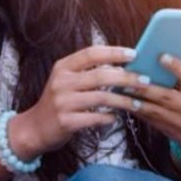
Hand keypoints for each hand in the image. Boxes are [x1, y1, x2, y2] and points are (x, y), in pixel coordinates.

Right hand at [10, 46, 151, 159]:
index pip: (91, 53)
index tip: (134, 54)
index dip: (114, 52)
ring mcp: (63, 102)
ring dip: (124, 100)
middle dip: (127, 78)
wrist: (34, 128)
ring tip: (137, 102)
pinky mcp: (66, 121)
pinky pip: (96, 118)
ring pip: (102, 97)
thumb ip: (89, 71)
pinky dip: (109, 117)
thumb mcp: (67, 80)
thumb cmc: (60, 101)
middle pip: (101, 75)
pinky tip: (116, 118)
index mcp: (63, 67)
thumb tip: (124, 64)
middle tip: (145, 81)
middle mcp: (61, 82)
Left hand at [119, 54, 180, 158]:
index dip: (176, 66)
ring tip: (123, 90)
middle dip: (146, 87)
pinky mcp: (169, 131)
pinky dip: (137, 110)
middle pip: (166, 96)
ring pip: (154, 111)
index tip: (161, 56)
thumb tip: (165, 56)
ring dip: (136, 100)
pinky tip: (127, 103)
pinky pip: (150, 120)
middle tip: (129, 77)